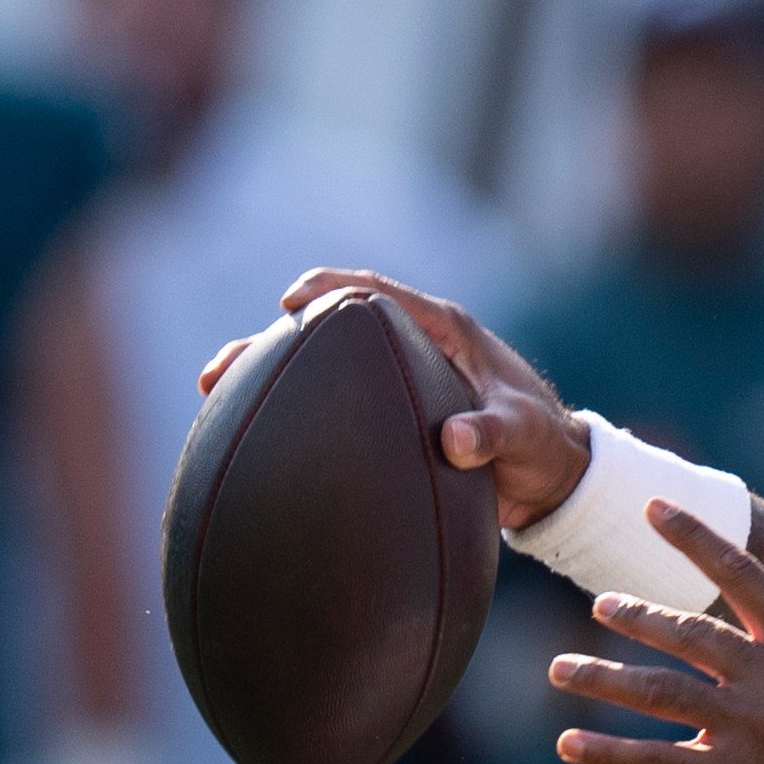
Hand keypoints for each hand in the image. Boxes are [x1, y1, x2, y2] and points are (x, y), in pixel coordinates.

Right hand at [197, 268, 591, 529]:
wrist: (550, 475)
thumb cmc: (541, 445)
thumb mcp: (524, 437)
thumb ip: (493, 434)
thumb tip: (452, 441)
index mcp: (445, 332)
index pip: (378, 295)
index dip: (332, 288)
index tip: (292, 300)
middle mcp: (414, 346)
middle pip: (331, 330)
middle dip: (273, 340)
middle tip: (223, 369)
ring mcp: (397, 379)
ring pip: (322, 368)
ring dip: (270, 376)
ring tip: (213, 395)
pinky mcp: (388, 413)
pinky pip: (332, 404)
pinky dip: (293, 413)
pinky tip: (249, 439)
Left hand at [550, 501, 763, 763]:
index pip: (739, 573)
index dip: (693, 537)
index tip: (652, 507)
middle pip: (688, 634)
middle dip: (638, 618)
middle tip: (599, 605)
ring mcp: (749, 725)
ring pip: (661, 692)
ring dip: (604, 679)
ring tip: (559, 669)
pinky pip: (659, 760)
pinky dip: (610, 753)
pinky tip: (569, 745)